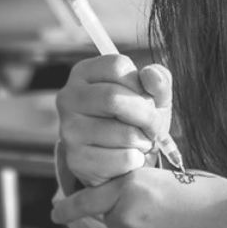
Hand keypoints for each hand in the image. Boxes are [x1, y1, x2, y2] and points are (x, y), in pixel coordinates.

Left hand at [50, 169, 226, 227]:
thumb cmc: (217, 198)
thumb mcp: (176, 179)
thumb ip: (147, 188)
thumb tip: (135, 198)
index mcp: (133, 183)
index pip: (88, 198)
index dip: (69, 208)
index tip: (55, 213)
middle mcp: (126, 212)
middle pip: (112, 219)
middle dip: (129, 219)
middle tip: (161, 217)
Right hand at [56, 55, 173, 186]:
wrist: (118, 162)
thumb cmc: (134, 121)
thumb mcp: (150, 96)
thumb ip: (157, 81)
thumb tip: (150, 74)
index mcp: (84, 74)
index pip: (117, 66)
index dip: (141, 85)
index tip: (147, 100)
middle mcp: (69, 98)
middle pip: (114, 98)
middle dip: (147, 116)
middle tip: (155, 128)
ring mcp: (69, 130)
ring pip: (124, 133)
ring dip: (144, 141)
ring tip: (140, 143)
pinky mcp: (77, 160)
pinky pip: (124, 158)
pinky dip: (138, 160)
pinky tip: (130, 158)